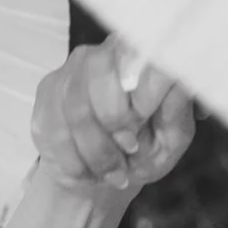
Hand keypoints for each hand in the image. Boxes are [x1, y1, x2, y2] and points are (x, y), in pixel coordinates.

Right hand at [30, 44, 195, 202]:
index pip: (138, 53)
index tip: (147, 125)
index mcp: (142, 56)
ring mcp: (71, 71)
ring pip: (75, 106)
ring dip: (96, 149)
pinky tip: (87, 172)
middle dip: (114, 120)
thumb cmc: (143, 152)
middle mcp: (103, 54)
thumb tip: (179, 83)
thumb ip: (175, 112)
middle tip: (130, 151)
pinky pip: (54, 127)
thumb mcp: (170, 139)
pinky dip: (73, 159)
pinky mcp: (48, 93)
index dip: (142, 92)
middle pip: (98, 71)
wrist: (102, 175)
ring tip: (113, 174)